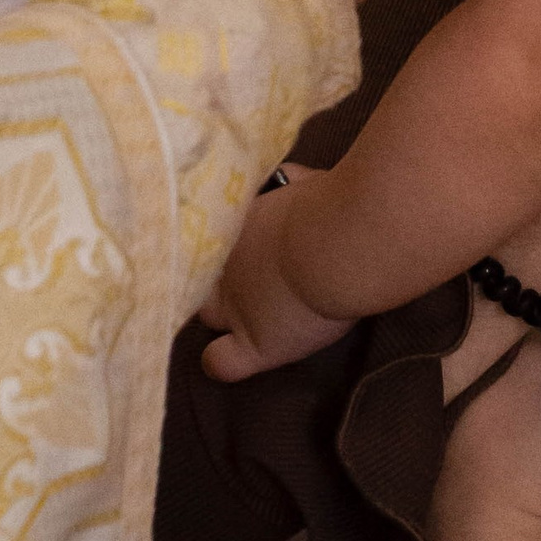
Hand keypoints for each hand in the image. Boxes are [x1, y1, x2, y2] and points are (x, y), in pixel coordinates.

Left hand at [199, 174, 356, 380]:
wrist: (338, 246)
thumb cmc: (330, 205)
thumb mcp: (302, 184)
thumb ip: (287, 185)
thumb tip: (287, 178)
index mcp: (233, 224)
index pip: (206, 236)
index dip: (220, 241)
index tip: (242, 239)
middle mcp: (223, 264)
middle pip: (203, 273)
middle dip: (220, 274)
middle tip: (250, 274)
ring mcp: (234, 306)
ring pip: (206, 316)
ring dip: (223, 314)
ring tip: (250, 312)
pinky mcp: (256, 344)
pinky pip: (220, 362)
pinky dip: (222, 360)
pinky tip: (234, 354)